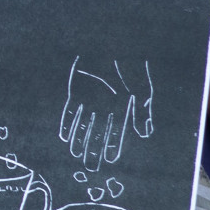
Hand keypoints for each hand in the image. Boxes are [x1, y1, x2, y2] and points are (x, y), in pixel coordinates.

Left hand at [60, 56, 152, 175]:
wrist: (110, 42)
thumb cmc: (129, 64)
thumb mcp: (140, 88)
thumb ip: (142, 111)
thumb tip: (145, 134)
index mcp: (121, 106)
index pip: (116, 131)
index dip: (112, 146)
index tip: (109, 161)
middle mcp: (104, 105)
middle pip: (98, 132)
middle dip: (94, 149)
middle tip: (90, 167)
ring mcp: (89, 98)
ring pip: (83, 125)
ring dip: (79, 140)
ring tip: (76, 155)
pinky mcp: (77, 89)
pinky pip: (71, 110)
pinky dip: (68, 122)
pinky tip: (64, 136)